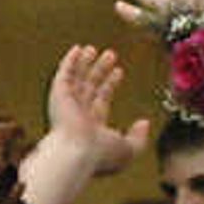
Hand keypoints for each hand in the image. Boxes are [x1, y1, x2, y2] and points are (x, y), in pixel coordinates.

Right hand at [44, 45, 153, 180]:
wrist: (77, 153)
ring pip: (77, 78)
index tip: (119, 72)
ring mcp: (68, 104)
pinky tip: (77, 49)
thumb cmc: (101, 154)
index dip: (110, 85)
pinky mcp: (59, 95)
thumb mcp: (129, 149)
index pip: (102, 100)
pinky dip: (70, 62)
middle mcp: (78, 114)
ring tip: (93, 49)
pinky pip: (64, 74)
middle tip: (110, 55)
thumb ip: (139, 137)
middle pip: (90, 86)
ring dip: (85, 63)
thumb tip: (144, 123)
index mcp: (93, 126)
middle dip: (99, 70)